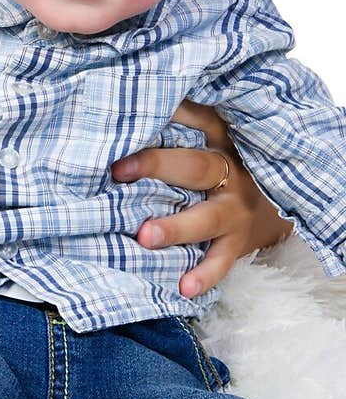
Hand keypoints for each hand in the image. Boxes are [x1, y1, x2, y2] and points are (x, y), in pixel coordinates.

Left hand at [110, 100, 291, 297]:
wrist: (280, 201)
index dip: (169, 114)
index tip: (129, 117)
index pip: (199, 119)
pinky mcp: (238, 242)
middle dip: (156, 167)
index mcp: (222, 141)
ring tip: (145, 237)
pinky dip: (204, 275)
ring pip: (206, 218)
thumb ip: (182, 126)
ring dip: (175, 228)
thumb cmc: (226, 163)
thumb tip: (126, 111)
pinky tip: (184, 286)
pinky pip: (221, 260)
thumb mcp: (216, 137)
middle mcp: (231, 172)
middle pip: (195, 167)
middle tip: (118, 171)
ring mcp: (236, 210)